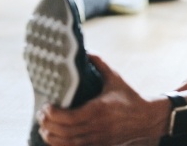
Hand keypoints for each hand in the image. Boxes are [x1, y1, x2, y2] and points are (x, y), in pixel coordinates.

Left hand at [38, 53, 159, 145]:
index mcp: (98, 109)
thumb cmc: (129, 97)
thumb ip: (99, 64)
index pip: (69, 117)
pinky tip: (55, 138)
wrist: (146, 118)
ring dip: (52, 138)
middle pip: (64, 132)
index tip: (45, 106)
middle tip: (40, 115)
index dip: (53, 114)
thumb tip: (85, 50)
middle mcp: (96, 127)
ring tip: (43, 128)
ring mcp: (98, 139)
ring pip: (68, 144)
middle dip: (48, 125)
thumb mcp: (114, 78)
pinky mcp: (99, 145)